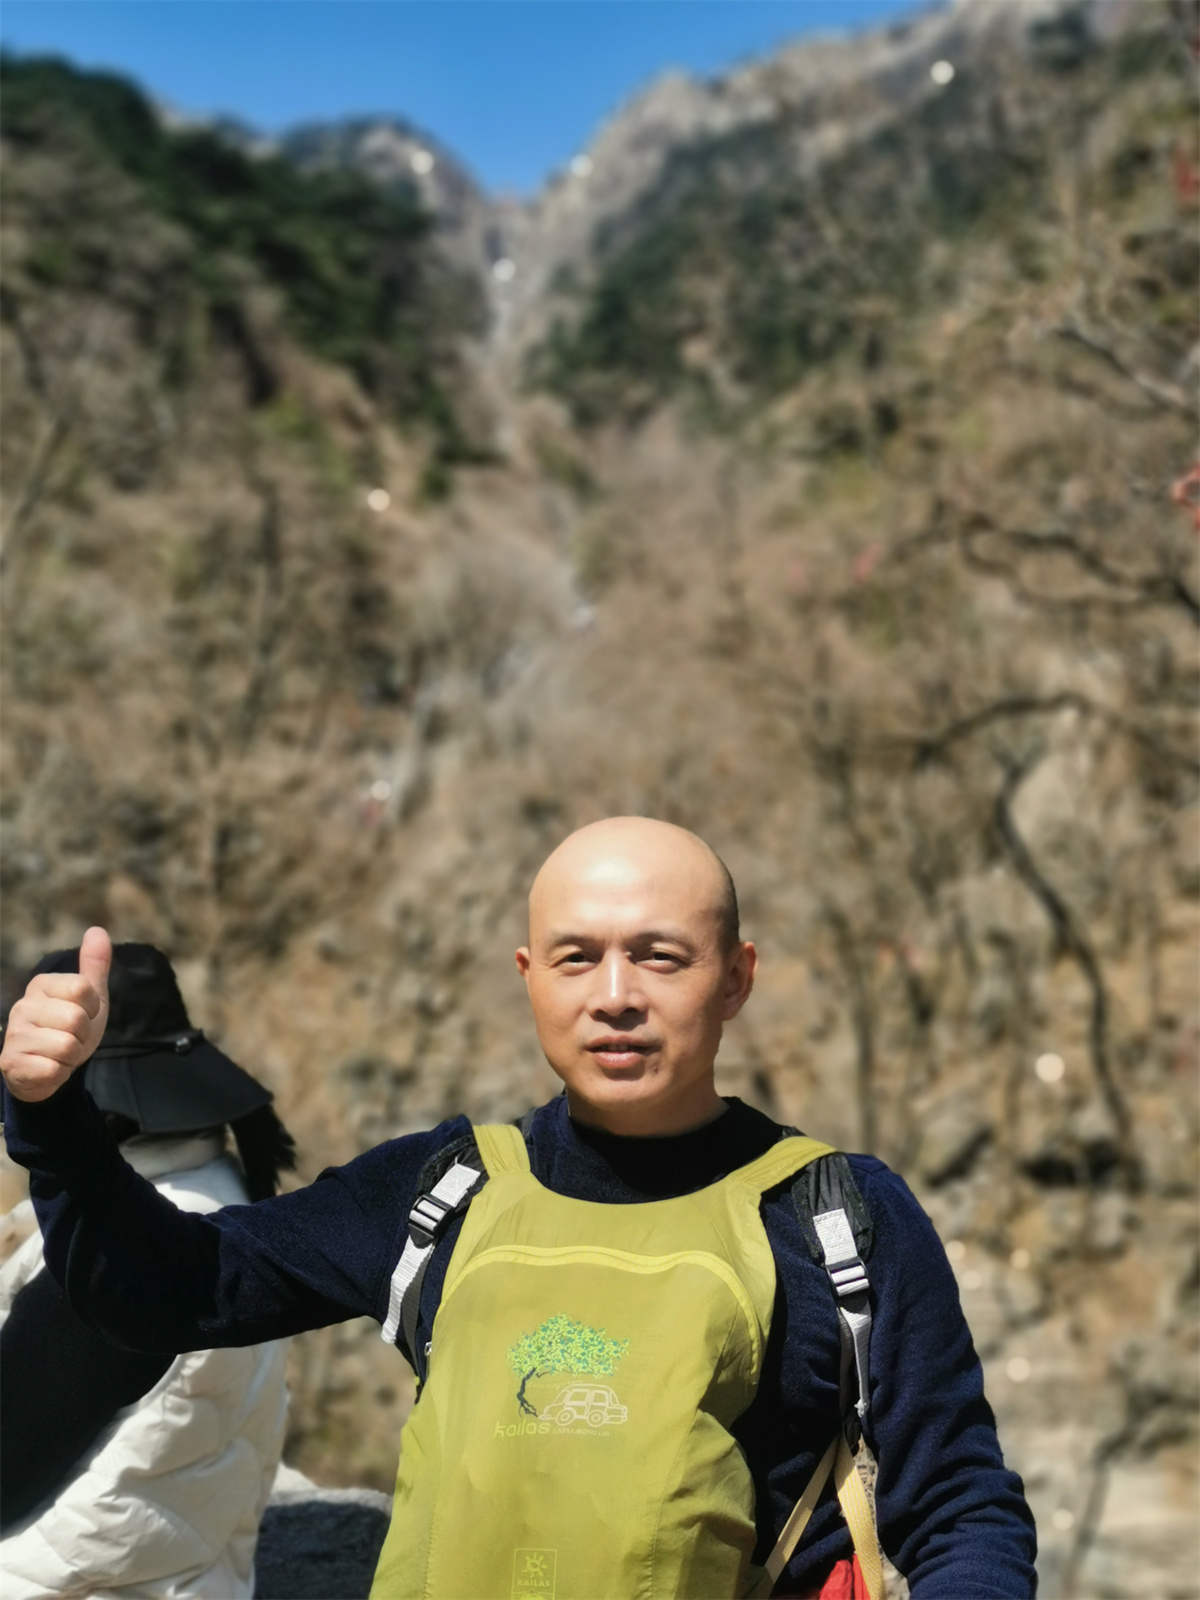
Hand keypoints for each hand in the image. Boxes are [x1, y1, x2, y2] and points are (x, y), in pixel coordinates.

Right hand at [0, 926, 110, 1102]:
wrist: (47, 1071)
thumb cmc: (68, 1030)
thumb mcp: (89, 997)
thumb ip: (93, 966)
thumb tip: (98, 930)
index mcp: (41, 985)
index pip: (82, 988)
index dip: (92, 1008)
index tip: (82, 1016)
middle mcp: (22, 1006)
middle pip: (76, 1019)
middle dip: (83, 1036)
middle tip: (71, 1038)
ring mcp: (13, 1035)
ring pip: (66, 1045)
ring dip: (72, 1056)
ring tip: (60, 1054)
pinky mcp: (10, 1063)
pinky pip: (53, 1069)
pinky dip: (59, 1073)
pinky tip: (49, 1068)